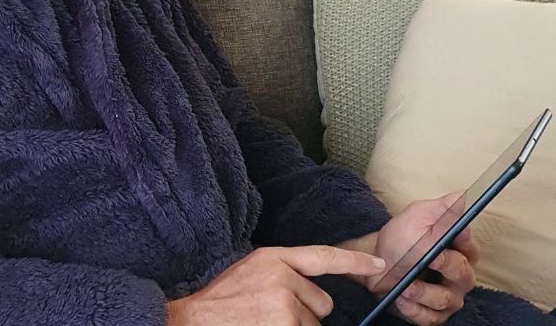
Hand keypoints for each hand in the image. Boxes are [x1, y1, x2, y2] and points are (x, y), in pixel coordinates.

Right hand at [165, 244, 386, 325]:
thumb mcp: (253, 271)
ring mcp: (284, 304)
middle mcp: (283, 276)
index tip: (379, 265)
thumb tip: (312, 290)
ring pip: (313, 324)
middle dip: (307, 312)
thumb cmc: (224, 299)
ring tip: (265, 321)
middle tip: (273, 313)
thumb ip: (283, 273)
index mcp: (274, 256)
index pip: (323, 257)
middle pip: (322, 302)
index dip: (354, 263)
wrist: (196, 319)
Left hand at [367, 191, 479, 325]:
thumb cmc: (400, 238)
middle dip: (446, 268)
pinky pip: (431, 318)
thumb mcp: (417, 217)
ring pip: (447, 300)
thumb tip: (462, 196)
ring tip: (405, 286)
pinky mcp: (433, 315)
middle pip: (464, 275)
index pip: (472, 248)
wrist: (376, 263)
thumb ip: (441, 209)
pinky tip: (402, 299)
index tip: (448, 237)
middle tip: (427, 260)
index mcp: (458, 249)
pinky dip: (414, 310)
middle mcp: (458, 275)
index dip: (462, 243)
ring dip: (424, 292)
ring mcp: (447, 297)